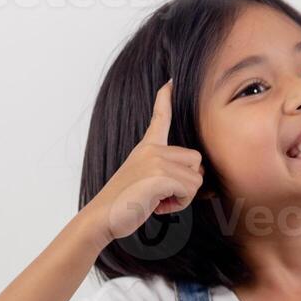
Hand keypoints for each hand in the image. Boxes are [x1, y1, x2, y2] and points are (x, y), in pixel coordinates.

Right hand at [85, 81, 205, 242]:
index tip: (171, 82)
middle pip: (196, 160)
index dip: (166, 99)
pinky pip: (190, 190)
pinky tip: (157, 205)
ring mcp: (156, 160)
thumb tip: (199, 174)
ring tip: (158, 200)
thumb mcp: (144, 180)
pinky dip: (179, 204)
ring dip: (183, 196)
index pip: (160, 118)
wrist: (102, 217)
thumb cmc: (124, 204)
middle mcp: (152, 149)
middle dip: (187, 182)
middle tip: (163, 194)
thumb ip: (166, 170)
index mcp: (147, 148)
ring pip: (196, 179)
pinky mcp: (160, 175)